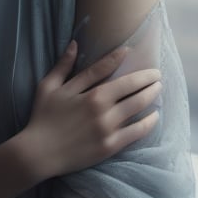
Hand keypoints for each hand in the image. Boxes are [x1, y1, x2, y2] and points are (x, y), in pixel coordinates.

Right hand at [18, 40, 161, 180]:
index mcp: (87, 92)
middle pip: (132, 88)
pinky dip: (149, 122)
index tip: (130, 50)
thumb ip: (63, 66)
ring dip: (151, 96)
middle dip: (148, 79)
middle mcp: (101, 107)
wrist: (39, 154)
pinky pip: (136, 132)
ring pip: (137, 107)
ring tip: (158, 89)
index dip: (120, 57)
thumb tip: (74, 44)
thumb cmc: (42, 118)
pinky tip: (155, 116)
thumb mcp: (48, 87)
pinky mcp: (110, 146)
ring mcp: (107, 127)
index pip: (108, 68)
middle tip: (157, 74)